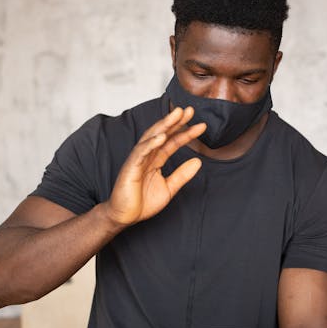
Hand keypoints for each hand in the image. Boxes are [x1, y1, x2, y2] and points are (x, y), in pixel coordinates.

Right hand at [104, 106, 205, 226]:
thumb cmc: (142, 202)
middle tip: (190, 110)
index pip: (173, 142)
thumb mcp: (168, 188)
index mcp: (156, 159)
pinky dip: (151, 144)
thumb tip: (198, 162)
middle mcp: (147, 156)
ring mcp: (137, 160)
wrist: (124, 217)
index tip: (202, 126)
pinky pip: (141, 153)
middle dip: (175, 121)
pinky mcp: (130, 168)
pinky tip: (161, 137)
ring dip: (164, 125)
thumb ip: (182, 175)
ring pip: (151, 138)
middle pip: (162, 134)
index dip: (186, 133)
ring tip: (177, 115)